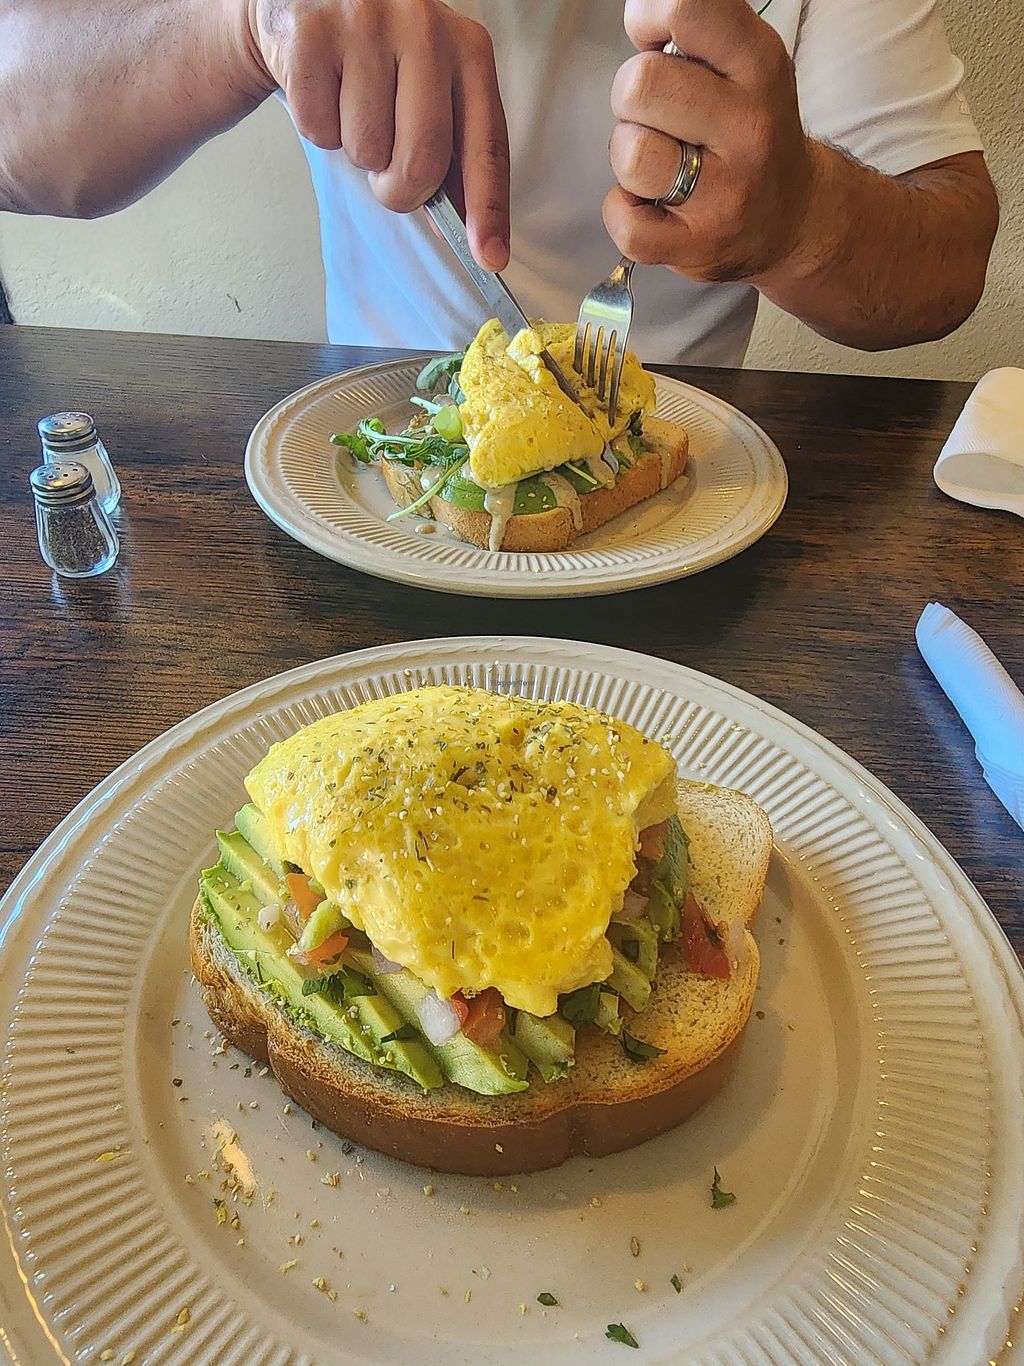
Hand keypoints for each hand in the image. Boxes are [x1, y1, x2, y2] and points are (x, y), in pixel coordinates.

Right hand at [246, 0, 509, 267]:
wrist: (306, 2)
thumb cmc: (379, 60)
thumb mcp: (429, 91)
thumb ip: (451, 152)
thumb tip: (465, 230)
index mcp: (469, 50)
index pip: (486, 146)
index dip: (487, 209)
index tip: (489, 258)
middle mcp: (426, 28)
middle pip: (422, 162)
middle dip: (399, 189)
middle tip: (386, 172)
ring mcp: (367, 23)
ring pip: (366, 149)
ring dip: (355, 151)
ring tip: (353, 108)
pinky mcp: (312, 31)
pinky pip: (319, 128)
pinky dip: (318, 128)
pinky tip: (324, 90)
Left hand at [605, 0, 817, 282]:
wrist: (792, 219)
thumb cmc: (747, 131)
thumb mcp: (744, 65)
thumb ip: (696, 34)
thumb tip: (640, 16)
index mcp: (759, 66)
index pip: (687, 9)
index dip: (648, 18)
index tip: (654, 41)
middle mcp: (749, 127)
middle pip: (640, 85)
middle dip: (630, 97)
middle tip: (655, 116)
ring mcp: (725, 193)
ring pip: (629, 154)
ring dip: (626, 155)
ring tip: (658, 162)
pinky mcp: (697, 245)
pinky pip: (623, 220)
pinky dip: (622, 210)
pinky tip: (650, 204)